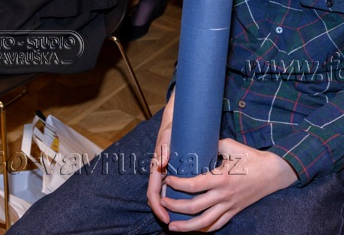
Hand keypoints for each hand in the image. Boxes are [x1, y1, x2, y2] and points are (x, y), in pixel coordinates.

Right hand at [148, 91, 176, 222]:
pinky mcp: (176, 169)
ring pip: (167, 194)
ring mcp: (167, 171)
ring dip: (172, 207)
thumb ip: (163, 148)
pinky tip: (190, 203)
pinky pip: (175, 187)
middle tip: (176, 224)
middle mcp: (161, 171)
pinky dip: (179, 197)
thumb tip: (161, 163)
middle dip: (165, 212)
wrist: (176, 119)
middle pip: (159, 197)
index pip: (153, 193)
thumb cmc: (171, 128)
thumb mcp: (166, 136)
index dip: (157, 208)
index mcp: (156, 167)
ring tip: (184, 218)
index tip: (166, 218)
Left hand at [158, 138, 297, 231]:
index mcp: (222, 178)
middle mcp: (224, 195)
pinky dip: (203, 229)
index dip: (177, 184)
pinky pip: (217, 225)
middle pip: (194, 207)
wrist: (273, 173)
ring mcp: (229, 206)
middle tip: (163, 200)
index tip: (168, 180)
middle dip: (175, 205)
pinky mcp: (234, 211)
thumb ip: (214, 144)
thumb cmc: (252, 157)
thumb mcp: (232, 146)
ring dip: (186, 226)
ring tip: (171, 226)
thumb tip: (197, 140)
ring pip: (204, 222)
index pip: (193, 185)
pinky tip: (192, 230)